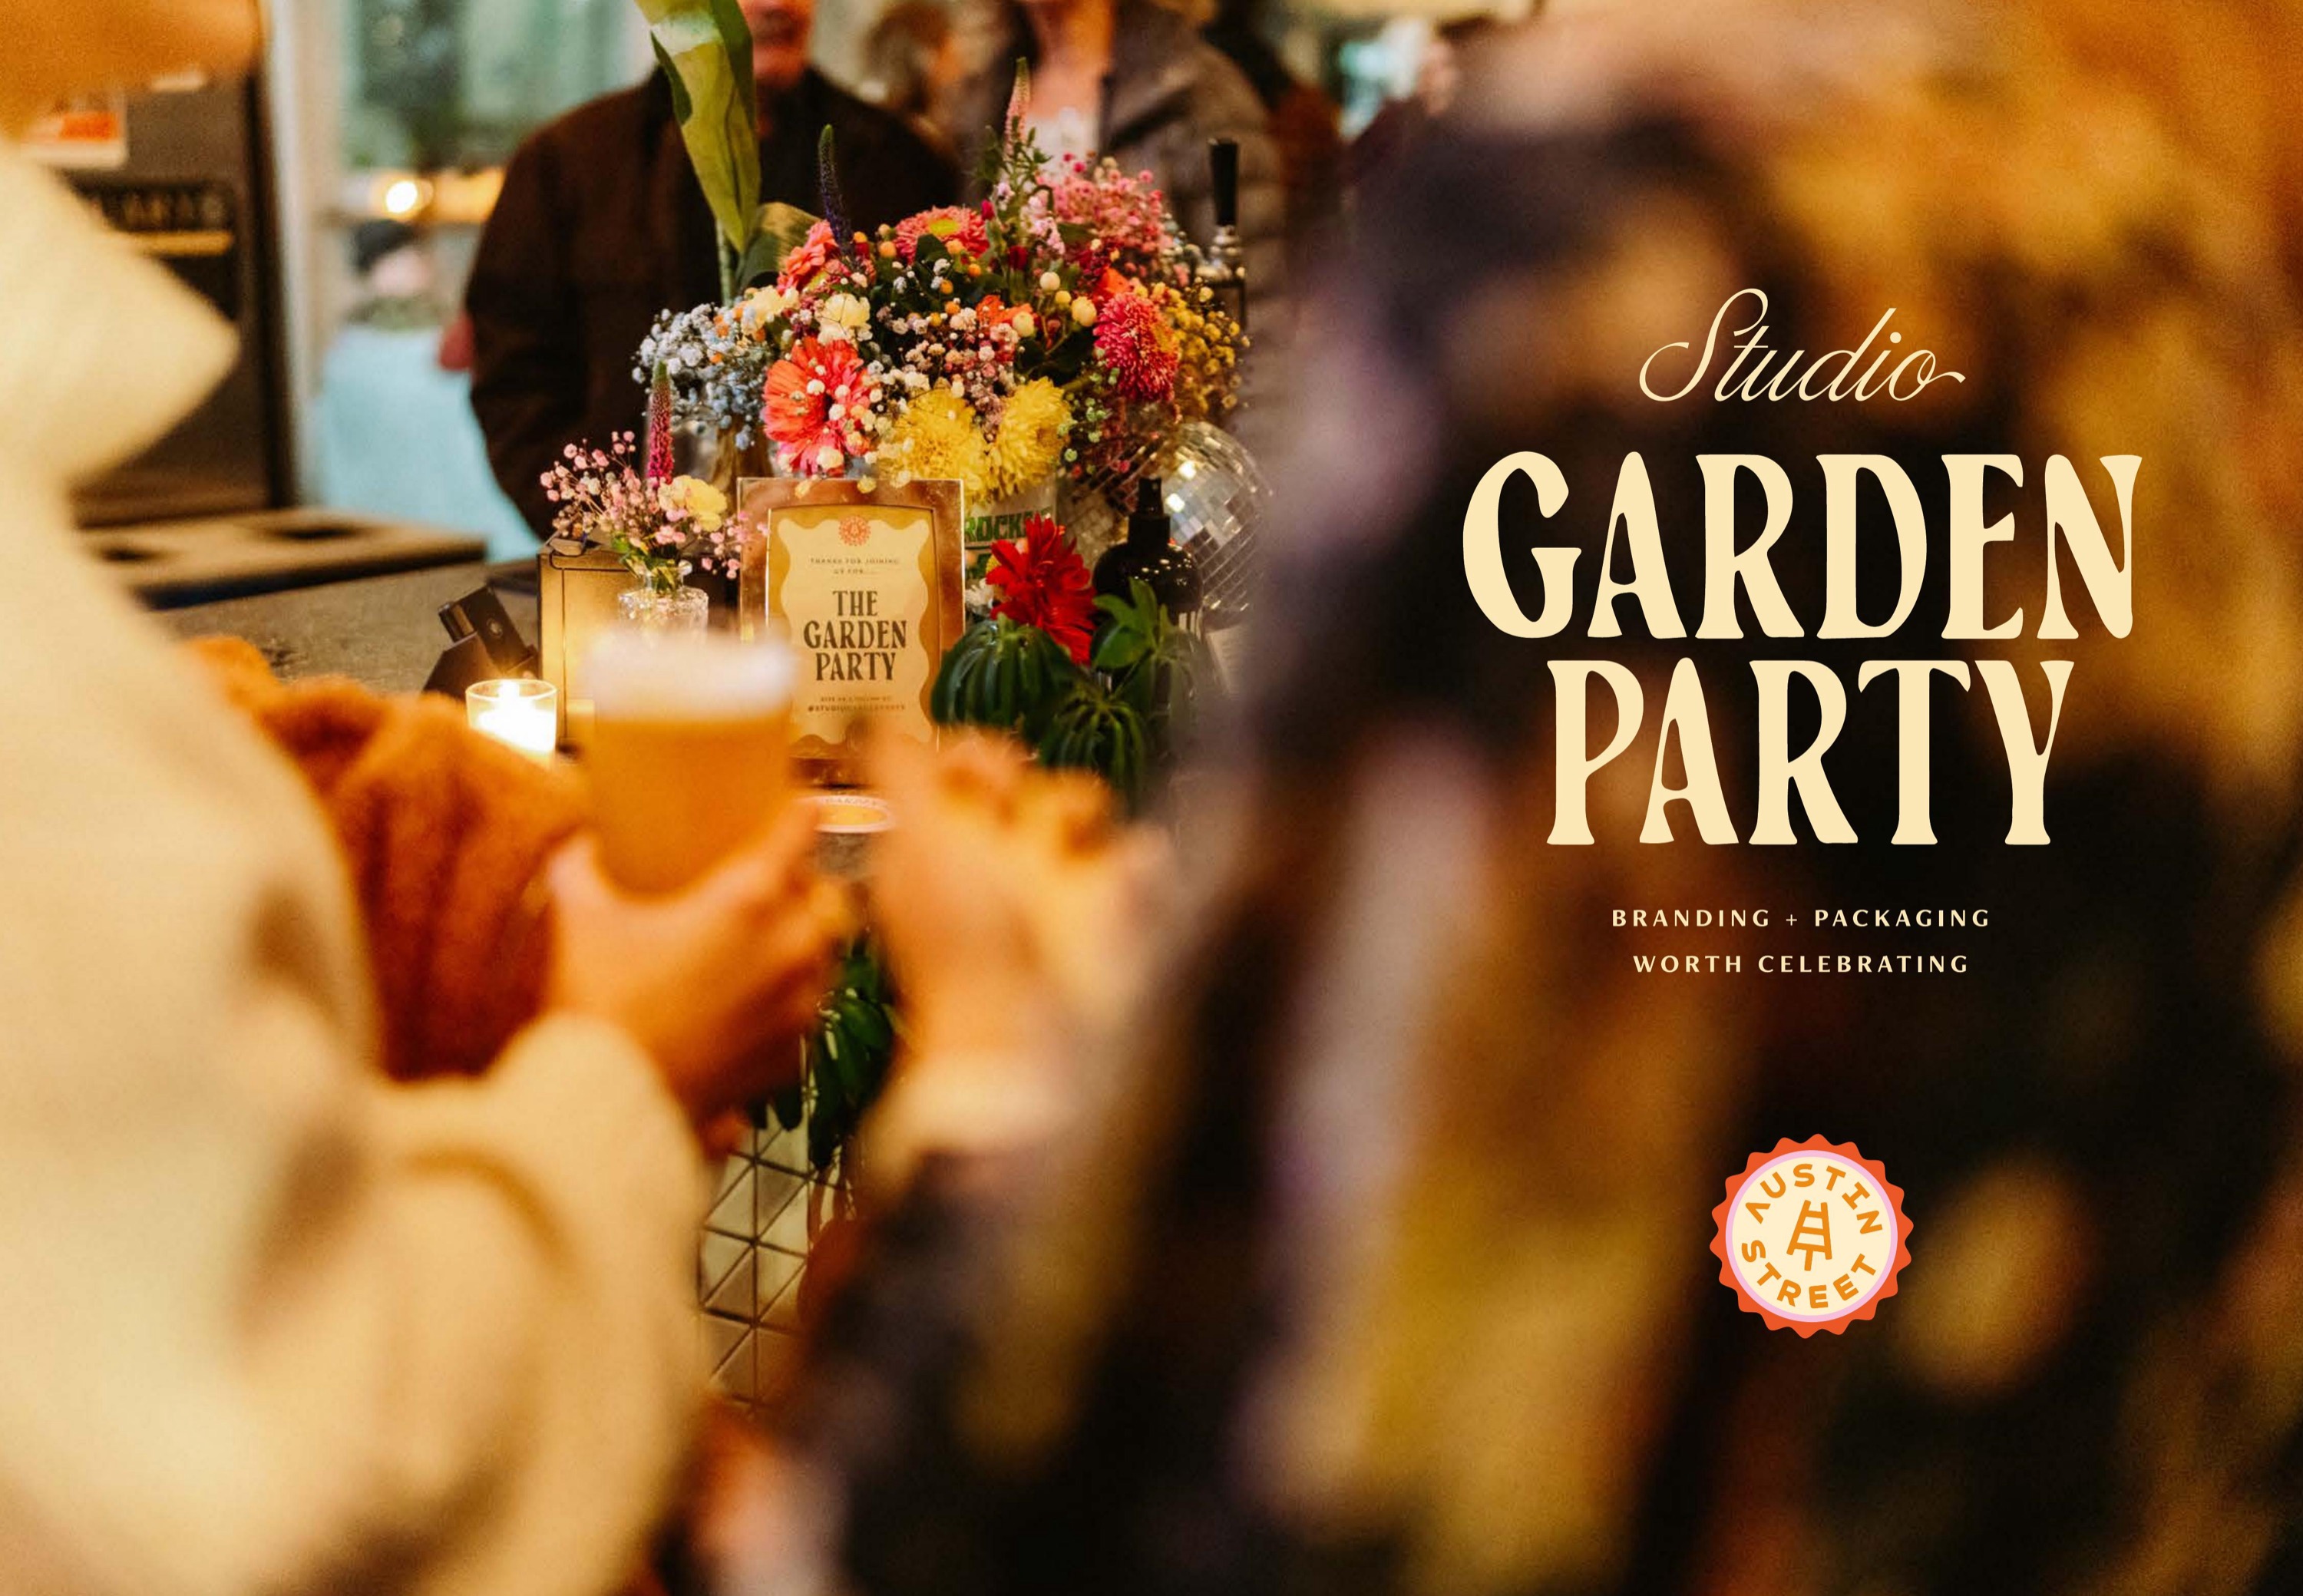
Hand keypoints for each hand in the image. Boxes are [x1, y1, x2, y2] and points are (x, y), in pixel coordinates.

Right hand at [544, 803, 843, 1125]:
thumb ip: (582, 869)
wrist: (609, 1100)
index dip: (800, 812)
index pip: (800, 832)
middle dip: (806, 885)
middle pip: (829, 894)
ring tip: (767, 942)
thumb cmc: (597, 1004)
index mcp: (748, 900)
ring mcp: (799, 1005)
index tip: (799, 804)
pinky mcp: (793, 1054)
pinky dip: (790, 998)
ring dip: (805, 941)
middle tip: (773, 884)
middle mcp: (789, 948)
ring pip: (829, 954)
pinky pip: (809, 1010)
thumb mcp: (581, 918)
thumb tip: (580, 846)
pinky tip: (755, 1001)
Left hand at [866, 732, 1165, 1059]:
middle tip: (1011, 806)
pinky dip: (1138, 857)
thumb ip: (899, 777)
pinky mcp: (1110, 908)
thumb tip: (873, 721)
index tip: (971, 775)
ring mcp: (1057, 883)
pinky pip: (1141, 856)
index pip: (961, 770)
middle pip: (1025, 778)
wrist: (1020, 1032)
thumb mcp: (917, 848)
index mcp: (945, 844)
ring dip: (1076, 805)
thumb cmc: (960, 943)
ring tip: (1059, 844)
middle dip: (1025, 778)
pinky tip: (1117, 871)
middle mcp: (999, 859)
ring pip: (1083, 802)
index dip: (969, 756)